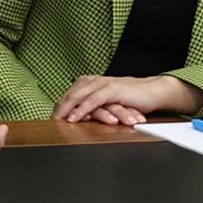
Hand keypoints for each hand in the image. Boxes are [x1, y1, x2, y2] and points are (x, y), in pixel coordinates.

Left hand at [52, 74, 194, 132]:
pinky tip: (74, 118)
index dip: (59, 107)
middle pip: (70, 94)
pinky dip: (82, 109)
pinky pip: (93, 100)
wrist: (153, 92)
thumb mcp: (108, 103)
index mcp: (91, 82)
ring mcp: (103, 84)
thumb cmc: (131, 99)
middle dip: (58, 108)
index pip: (69, 94)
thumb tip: (77, 117)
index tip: (50, 120)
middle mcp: (94, 81)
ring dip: (66, 109)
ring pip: (78, 95)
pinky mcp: (113, 90)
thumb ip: (93, 107)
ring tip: (57, 120)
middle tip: (49, 122)